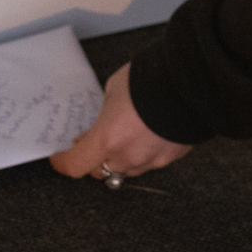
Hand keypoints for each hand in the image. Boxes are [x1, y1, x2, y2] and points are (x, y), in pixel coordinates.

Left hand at [52, 65, 193, 181]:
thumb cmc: (149, 80)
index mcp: (106, 140)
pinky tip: (149, 133)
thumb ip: (105, 112)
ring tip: (125, 135)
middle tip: (93, 141)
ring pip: (126, 169)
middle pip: (100, 171)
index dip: (63, 163)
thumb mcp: (114, 89)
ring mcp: (151, 161)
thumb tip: (106, 120)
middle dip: (94, 159)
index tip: (60, 156)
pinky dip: (144, 152)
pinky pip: (150, 162)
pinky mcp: (171, 158)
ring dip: (120, 158)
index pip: (75, 166)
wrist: (191, 81)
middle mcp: (127, 157)